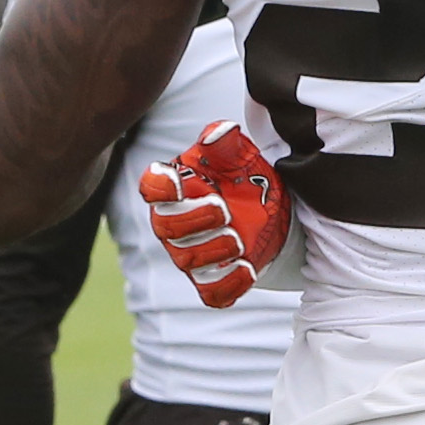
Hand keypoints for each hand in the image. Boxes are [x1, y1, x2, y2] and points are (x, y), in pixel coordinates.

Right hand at [138, 122, 295, 307]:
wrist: (272, 210)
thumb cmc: (242, 177)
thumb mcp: (238, 155)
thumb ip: (225, 142)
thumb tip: (219, 133)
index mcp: (175, 188)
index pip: (152, 188)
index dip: (160, 187)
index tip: (178, 182)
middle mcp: (175, 223)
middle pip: (167, 228)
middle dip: (193, 220)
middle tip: (223, 210)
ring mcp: (192, 253)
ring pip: (188, 261)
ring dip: (213, 251)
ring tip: (239, 239)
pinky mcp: (215, 278)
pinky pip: (212, 292)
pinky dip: (228, 285)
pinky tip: (248, 268)